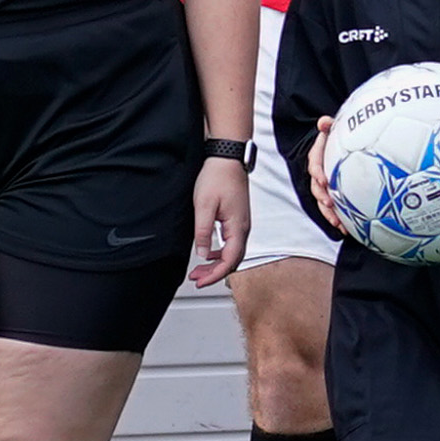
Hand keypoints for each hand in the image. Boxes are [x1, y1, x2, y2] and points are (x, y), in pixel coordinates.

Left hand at [192, 150, 251, 287]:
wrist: (227, 158)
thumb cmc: (218, 177)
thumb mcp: (204, 206)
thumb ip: (203, 232)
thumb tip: (202, 254)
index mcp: (238, 228)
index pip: (229, 261)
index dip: (214, 275)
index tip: (200, 282)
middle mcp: (243, 228)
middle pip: (232, 260)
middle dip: (214, 273)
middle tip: (196, 279)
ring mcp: (242, 224)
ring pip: (232, 253)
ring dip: (216, 263)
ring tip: (199, 269)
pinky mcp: (237, 219)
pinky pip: (231, 243)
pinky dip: (219, 252)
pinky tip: (208, 252)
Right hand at [302, 116, 340, 229]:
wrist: (339, 147)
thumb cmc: (337, 138)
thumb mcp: (333, 129)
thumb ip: (329, 126)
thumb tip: (323, 122)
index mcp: (317, 159)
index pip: (314, 166)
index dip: (318, 173)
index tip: (324, 180)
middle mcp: (318, 175)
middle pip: (316, 188)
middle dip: (322, 197)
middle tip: (330, 203)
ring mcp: (324, 187)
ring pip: (323, 202)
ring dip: (329, 213)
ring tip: (338, 222)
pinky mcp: (332, 195)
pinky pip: (333, 208)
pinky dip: (338, 218)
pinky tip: (346, 228)